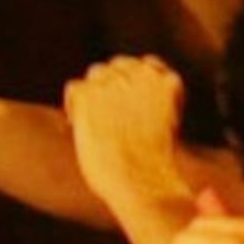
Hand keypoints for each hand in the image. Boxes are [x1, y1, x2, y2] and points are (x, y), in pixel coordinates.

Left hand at [63, 54, 190, 230]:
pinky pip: (75, 88)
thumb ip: (153, 106)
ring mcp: (114, 82)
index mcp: (169, 84)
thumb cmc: (154, 165)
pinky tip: (77, 125)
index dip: (138, 81)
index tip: (132, 99)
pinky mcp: (88, 94)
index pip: (149, 65)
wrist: (138, 178)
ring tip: (92, 118)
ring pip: (96, 73)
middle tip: (108, 110)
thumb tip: (129, 104)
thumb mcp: (168, 127)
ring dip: (94, 91)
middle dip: (113, 83)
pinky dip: (74, 105)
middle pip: (120, 65)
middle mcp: (143, 76)